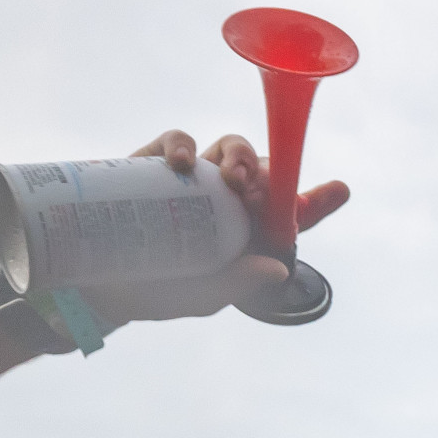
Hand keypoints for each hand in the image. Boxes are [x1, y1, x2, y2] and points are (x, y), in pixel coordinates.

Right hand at [77, 131, 351, 325]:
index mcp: (246, 233)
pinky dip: (184, 145)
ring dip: (236, 154)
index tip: (340, 190)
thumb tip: (276, 269)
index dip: (317, 201)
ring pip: (226, 149)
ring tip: (230, 177)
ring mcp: (193, 181)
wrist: (97, 286)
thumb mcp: (202, 295)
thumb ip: (238, 283)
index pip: (290, 213)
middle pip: (260, 171)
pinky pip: (179, 141)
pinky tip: (185, 163)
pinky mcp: (156, 165)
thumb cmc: (159, 293)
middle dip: (266, 171)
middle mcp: (225, 201)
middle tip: (252, 188)